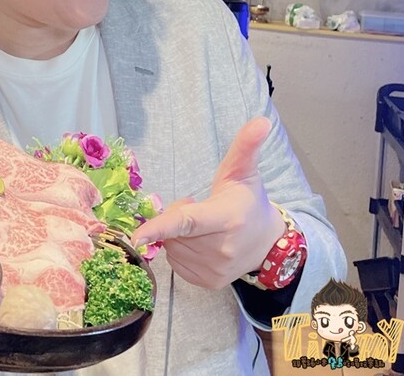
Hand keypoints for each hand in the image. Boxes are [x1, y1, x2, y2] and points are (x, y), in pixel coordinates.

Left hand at [131, 117, 285, 288]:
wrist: (268, 242)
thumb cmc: (248, 201)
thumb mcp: (245, 171)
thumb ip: (245, 146)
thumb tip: (261, 121)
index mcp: (225, 218)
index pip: (187, 223)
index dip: (159, 228)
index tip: (136, 236)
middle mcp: (220, 249)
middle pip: (174, 232)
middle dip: (177, 217)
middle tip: (198, 207)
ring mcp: (214, 270)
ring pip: (172, 248)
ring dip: (178, 235)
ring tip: (203, 226)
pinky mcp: (208, 282)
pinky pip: (176, 263)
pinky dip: (181, 250)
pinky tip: (201, 243)